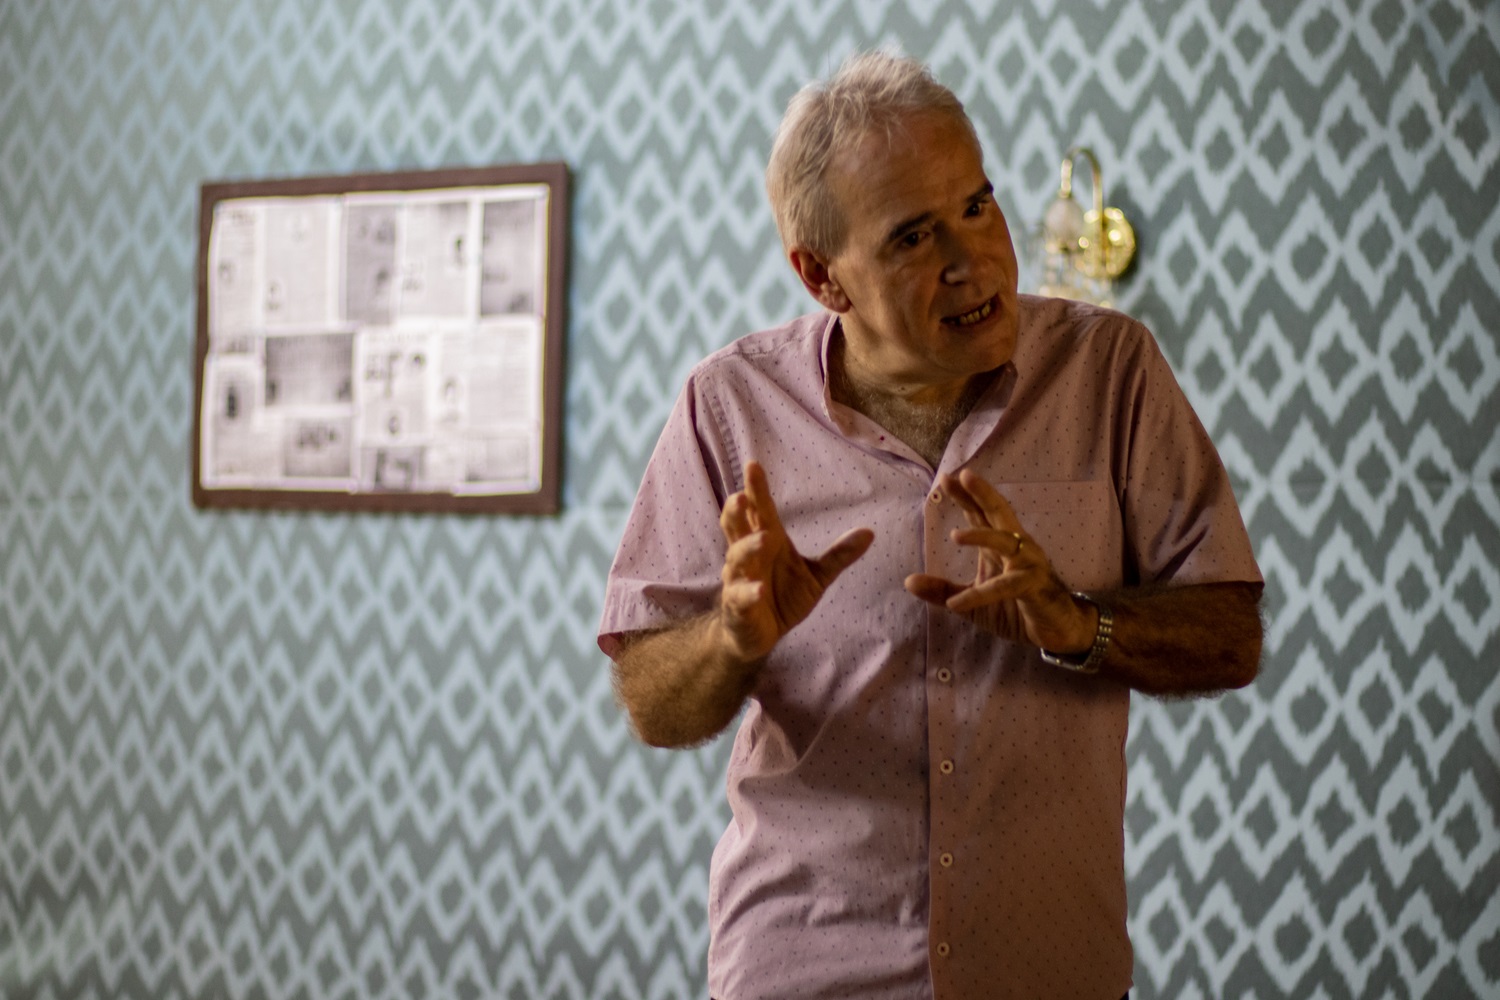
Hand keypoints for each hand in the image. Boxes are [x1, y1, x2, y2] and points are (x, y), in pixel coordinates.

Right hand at [718, 461, 873, 661]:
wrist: (758, 635)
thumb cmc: (782, 596)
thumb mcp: (816, 576)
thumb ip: (838, 555)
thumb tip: (870, 532)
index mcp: (766, 541)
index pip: (759, 511)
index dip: (756, 490)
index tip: (754, 465)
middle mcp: (748, 556)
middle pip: (737, 527)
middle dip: (736, 511)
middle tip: (742, 496)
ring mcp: (738, 580)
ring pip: (737, 558)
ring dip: (748, 548)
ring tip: (764, 539)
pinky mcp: (737, 607)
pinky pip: (740, 597)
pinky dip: (749, 593)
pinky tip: (759, 590)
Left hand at [903, 468, 1094, 652]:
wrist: (1056, 630)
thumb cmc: (1016, 609)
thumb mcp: (972, 602)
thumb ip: (943, 590)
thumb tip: (908, 581)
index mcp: (1000, 547)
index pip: (981, 514)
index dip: (966, 495)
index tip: (946, 477)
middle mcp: (1017, 548)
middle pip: (999, 514)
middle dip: (981, 494)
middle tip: (962, 476)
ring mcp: (1028, 564)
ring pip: (1007, 543)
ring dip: (983, 537)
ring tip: (955, 536)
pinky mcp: (1034, 587)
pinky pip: (1005, 587)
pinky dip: (980, 594)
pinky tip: (955, 603)